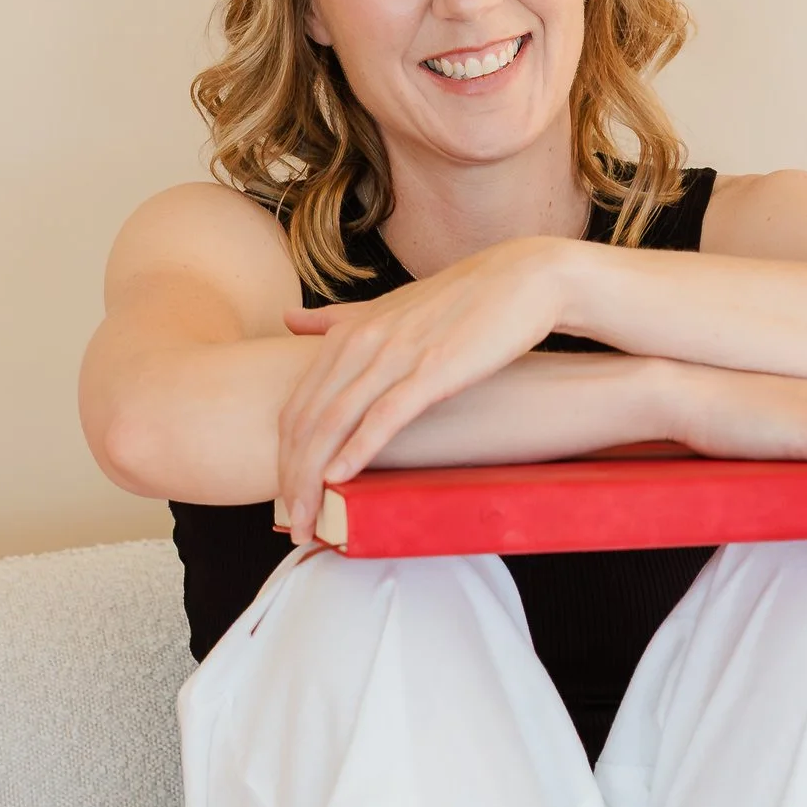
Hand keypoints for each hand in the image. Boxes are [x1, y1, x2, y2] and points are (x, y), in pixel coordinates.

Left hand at [274, 238, 573, 538]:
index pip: (296, 407)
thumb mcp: (388, 306)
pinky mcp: (433, 369)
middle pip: (307, 423)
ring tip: (308, 522)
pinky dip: (357, 448)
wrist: (523, 279)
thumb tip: (289, 319)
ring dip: (314, 478)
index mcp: (347, 333)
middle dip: (292, 481)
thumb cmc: (459, 300)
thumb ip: (337, 319)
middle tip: (293, 528)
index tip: (283, 501)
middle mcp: (361, 343)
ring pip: (336, 423)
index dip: (283, 460)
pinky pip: (385, 414)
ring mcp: (396, 355)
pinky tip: (340, 479)